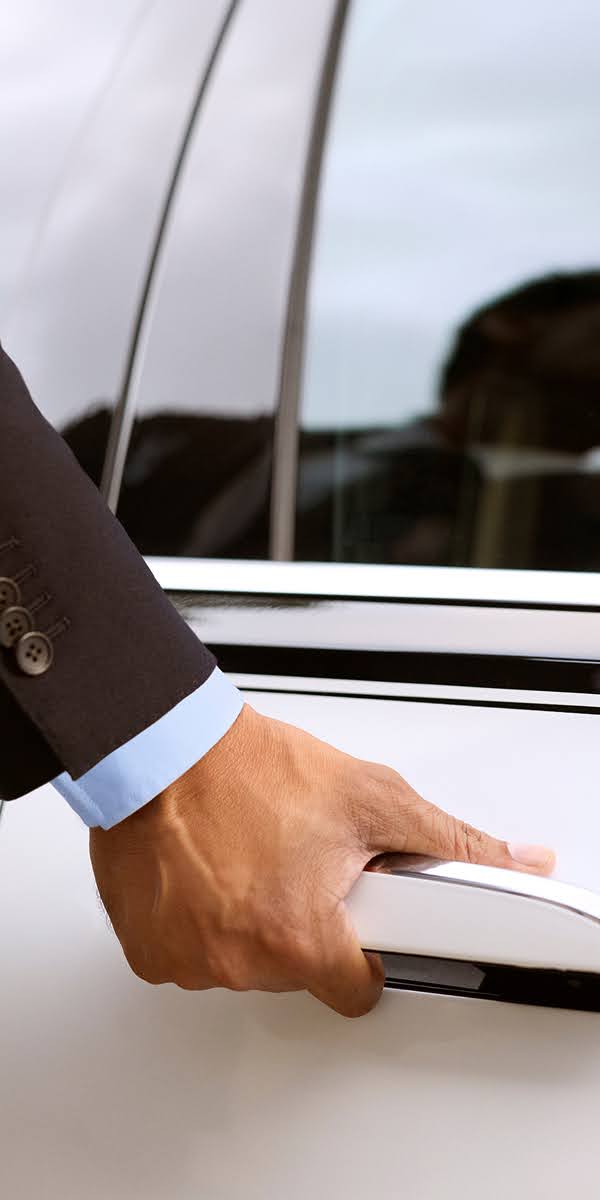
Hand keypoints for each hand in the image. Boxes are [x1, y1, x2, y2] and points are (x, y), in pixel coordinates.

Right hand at [90, 705, 553, 1017]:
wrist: (164, 747)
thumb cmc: (250, 769)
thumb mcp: (369, 798)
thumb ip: (451, 844)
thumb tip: (515, 862)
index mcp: (300, 936)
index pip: (357, 989)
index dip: (362, 950)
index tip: (353, 922)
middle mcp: (240, 959)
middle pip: (297, 971)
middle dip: (303, 923)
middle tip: (296, 864)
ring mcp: (188, 958)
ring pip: (242, 962)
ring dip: (249, 922)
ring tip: (250, 857)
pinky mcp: (148, 950)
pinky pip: (188, 954)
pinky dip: (199, 921)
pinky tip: (206, 871)